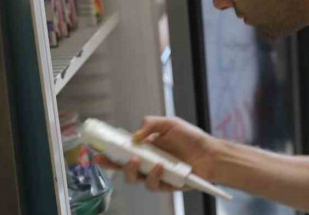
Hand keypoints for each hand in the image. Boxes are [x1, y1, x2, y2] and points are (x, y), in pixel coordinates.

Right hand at [93, 116, 221, 192]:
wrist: (210, 153)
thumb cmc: (191, 138)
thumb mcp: (170, 123)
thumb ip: (151, 124)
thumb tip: (134, 136)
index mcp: (146, 147)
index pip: (124, 150)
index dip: (109, 151)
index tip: (97, 150)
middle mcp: (148, 162)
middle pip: (123, 167)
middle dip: (111, 165)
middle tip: (106, 160)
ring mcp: (155, 174)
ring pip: (134, 179)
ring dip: (131, 170)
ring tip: (136, 160)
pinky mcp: (165, 185)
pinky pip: (153, 184)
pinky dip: (154, 175)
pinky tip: (160, 166)